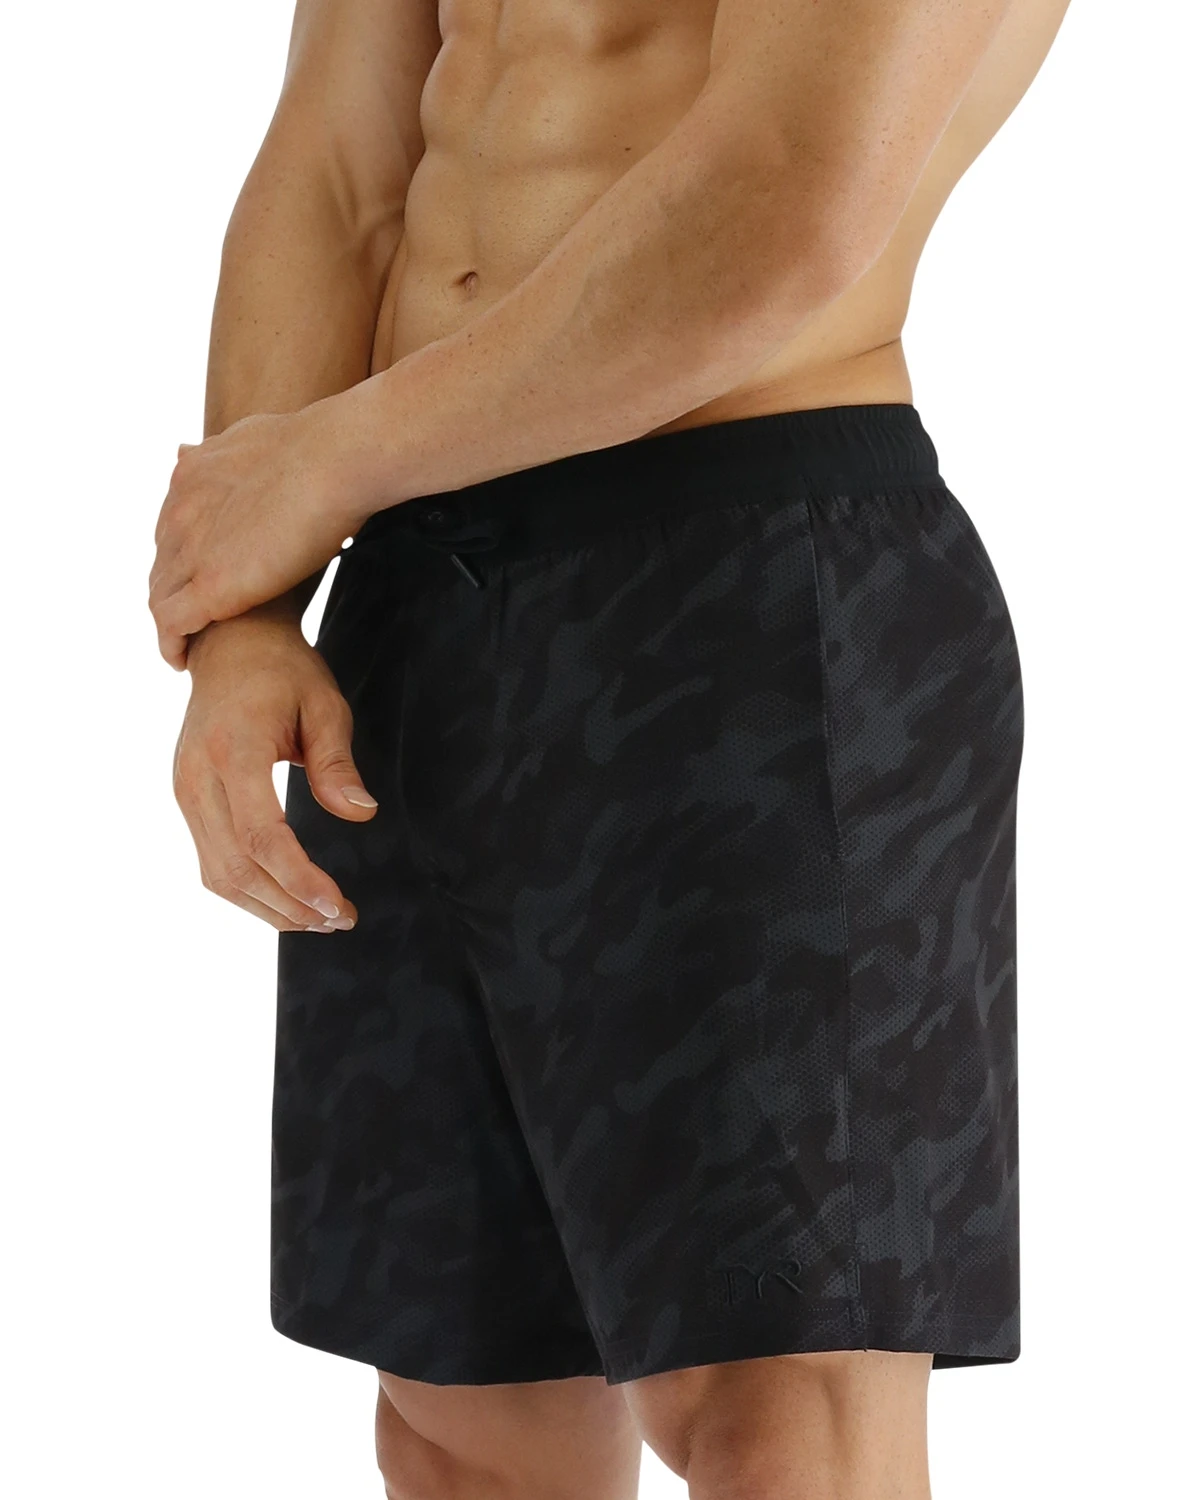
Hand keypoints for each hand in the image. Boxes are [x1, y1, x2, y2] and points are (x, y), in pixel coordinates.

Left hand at [149, 405, 367, 669]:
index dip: (184, 557)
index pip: (172, 528)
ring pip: (160, 597)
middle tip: (191, 622)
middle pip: (162, 565)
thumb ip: (223, 451)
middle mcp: (180, 514)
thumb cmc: (318, 448)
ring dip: (169, 624)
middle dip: (172, 594)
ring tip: (184, 647)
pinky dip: (172, 644)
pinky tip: (182, 660)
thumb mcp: (253, 437)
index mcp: (190, 477)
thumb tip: (193, 452)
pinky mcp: (210, 587)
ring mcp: (191, 550)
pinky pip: (172, 624)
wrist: (335, 461)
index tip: (201, 577)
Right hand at [174, 608, 376, 931]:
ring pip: (217, 875)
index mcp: (234, 751)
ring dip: (269, 908)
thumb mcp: (325, 706)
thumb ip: (337, 764)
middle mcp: (198, 777)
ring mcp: (185, 791)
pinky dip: (248, 891)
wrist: (231, 645)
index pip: (262, 836)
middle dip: (290, 905)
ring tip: (319, 920)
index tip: (337, 907)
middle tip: (340, 920)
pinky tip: (287, 900)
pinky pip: (211, 862)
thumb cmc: (285, 673)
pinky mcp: (187, 800)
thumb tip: (360, 814)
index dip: (299, 881)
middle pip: (236, 867)